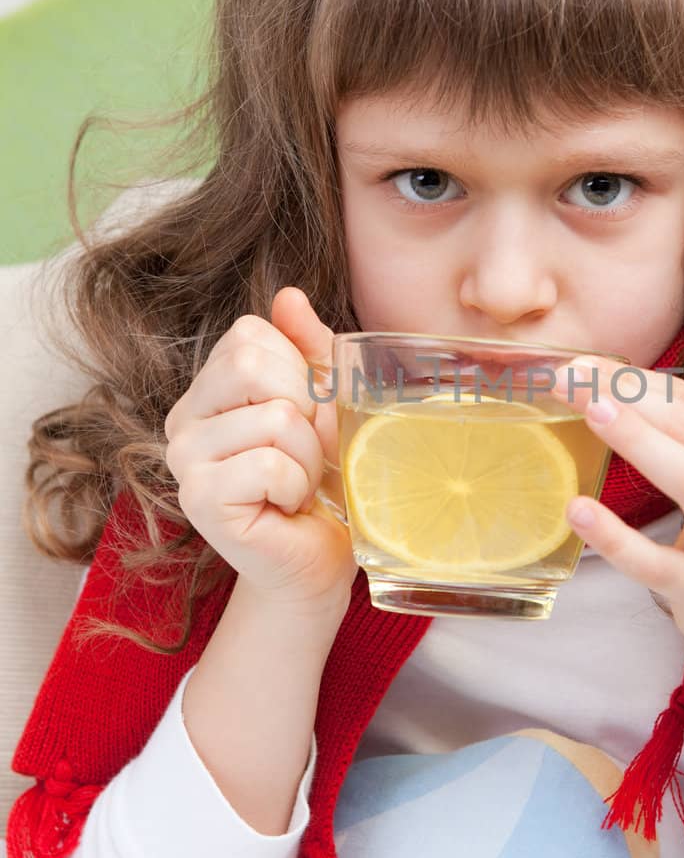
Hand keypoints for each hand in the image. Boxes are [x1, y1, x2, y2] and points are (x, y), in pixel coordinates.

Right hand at [163, 287, 356, 614]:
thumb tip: (289, 296)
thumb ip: (310, 348)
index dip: (300, 374)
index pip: (251, 335)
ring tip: (297, 485)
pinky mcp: (198, 499)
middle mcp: (182, 419)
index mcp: (207, 388)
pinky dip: (296, 486)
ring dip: (307, 457)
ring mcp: (183, 459)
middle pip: (252, 366)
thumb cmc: (321, 483)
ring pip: (272, 418)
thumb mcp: (325, 403)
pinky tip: (284, 507)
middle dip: (306, 412)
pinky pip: (269, 464)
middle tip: (306, 455)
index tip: (306, 422)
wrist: (315, 561)